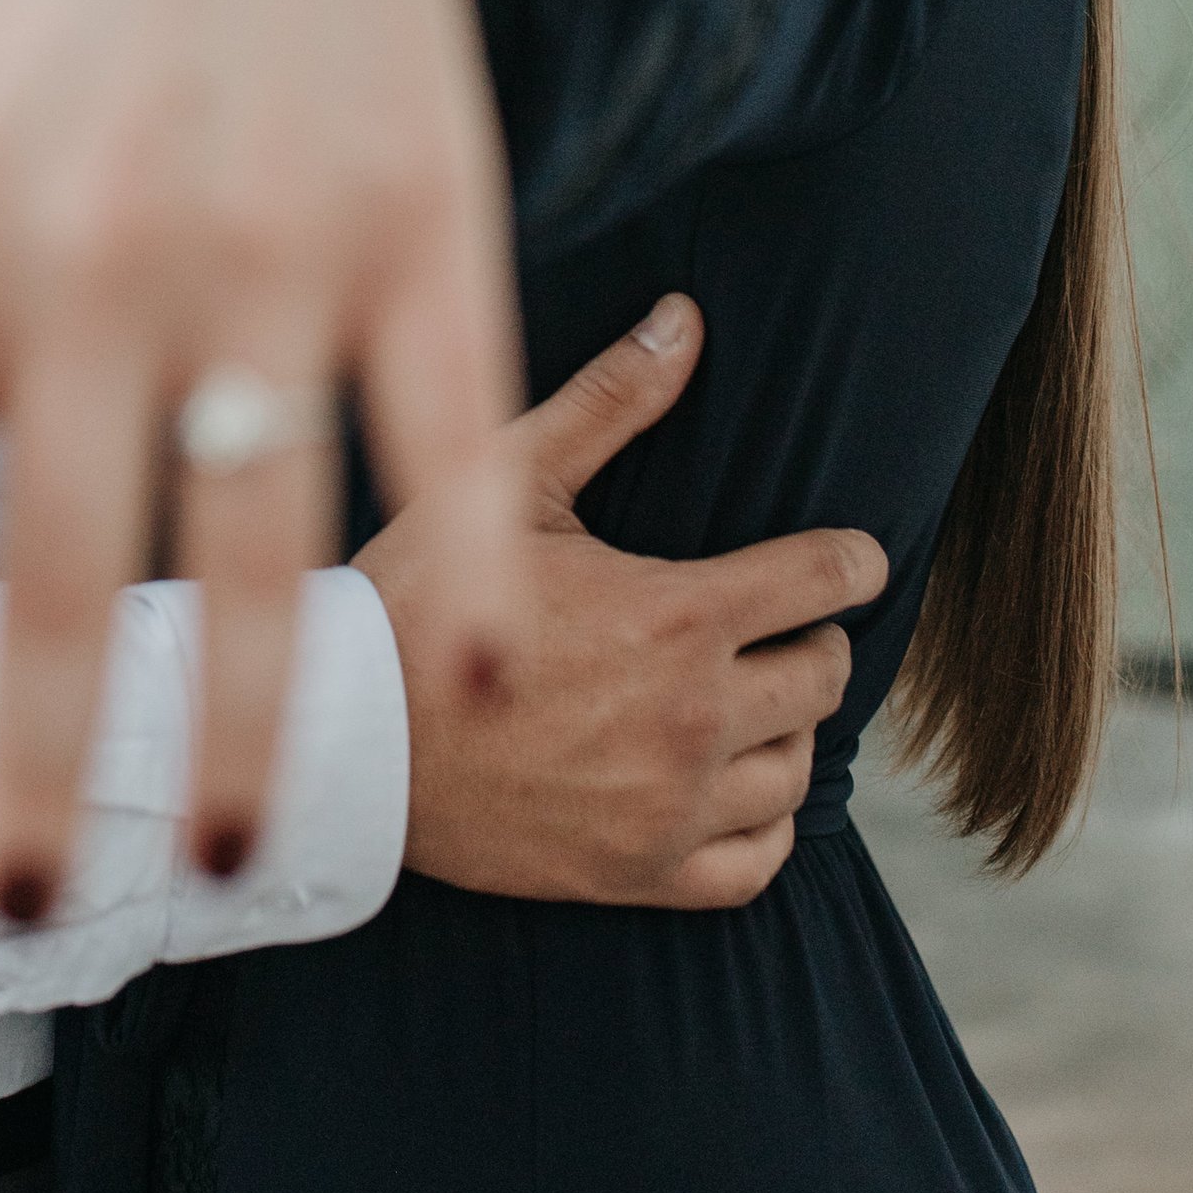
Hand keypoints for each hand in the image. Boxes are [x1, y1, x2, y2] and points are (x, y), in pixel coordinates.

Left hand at [0, 0, 527, 922]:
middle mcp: (91, 249)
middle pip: (62, 556)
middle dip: (36, 758)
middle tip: (16, 912)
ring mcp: (271, 237)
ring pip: (262, 523)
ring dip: (241, 714)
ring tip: (214, 859)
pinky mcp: (425, 211)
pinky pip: (452, 416)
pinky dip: (473, 552)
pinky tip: (477, 684)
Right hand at [364, 292, 877, 908]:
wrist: (340, 744)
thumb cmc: (413, 596)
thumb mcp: (504, 480)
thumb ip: (609, 401)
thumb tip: (686, 318)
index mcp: (676, 615)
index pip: (826, 580)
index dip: (853, 560)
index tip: (852, 557)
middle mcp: (693, 718)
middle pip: (824, 676)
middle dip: (811, 638)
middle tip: (776, 624)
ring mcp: (670, 807)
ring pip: (797, 768)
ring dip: (786, 727)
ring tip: (746, 697)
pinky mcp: (639, 874)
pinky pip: (758, 861)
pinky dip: (763, 822)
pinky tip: (731, 786)